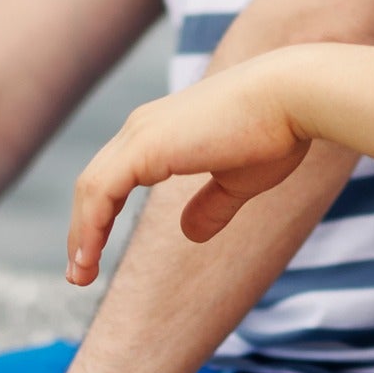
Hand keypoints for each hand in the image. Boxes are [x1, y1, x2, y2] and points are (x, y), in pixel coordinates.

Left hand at [67, 51, 321, 283]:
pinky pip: (101, 192)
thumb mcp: (237, 179)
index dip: (99, 217)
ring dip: (81, 235)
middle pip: (94, 184)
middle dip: (83, 230)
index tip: (93, 256)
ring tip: (81, 276)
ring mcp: (142, 134)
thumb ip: (211, 205)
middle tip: (80, 274)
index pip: (114, 177)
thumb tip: (188, 233)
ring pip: (91, 189)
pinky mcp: (146, 146)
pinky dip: (89, 227)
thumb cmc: (276, 132)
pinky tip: (88, 258)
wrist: (293, 96)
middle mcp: (144, 127)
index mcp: (162, 132)